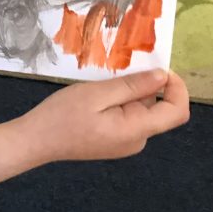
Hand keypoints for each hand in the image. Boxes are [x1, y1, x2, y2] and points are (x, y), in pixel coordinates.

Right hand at [21, 70, 189, 162]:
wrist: (35, 141)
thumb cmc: (62, 115)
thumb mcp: (96, 94)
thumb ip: (132, 86)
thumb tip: (163, 77)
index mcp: (135, 130)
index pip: (177, 112)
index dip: (177, 88)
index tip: (158, 68)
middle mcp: (137, 140)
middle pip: (158, 109)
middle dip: (145, 87)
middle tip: (116, 72)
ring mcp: (126, 142)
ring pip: (141, 111)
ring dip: (129, 93)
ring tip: (100, 85)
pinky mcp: (115, 140)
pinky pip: (128, 117)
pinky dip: (119, 102)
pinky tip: (96, 97)